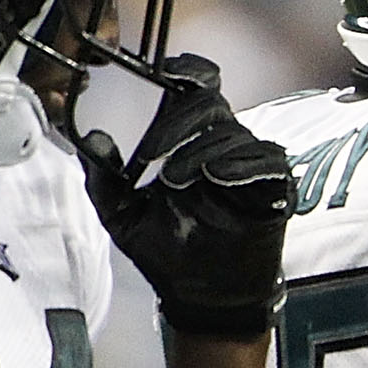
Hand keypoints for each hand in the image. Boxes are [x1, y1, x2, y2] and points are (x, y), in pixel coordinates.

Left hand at [76, 56, 290, 336]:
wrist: (203, 297)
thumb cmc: (167, 253)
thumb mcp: (122, 215)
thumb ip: (104, 178)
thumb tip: (91, 138)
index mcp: (192, 142)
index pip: (198, 90)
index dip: (186, 73)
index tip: (165, 70)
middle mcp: (225, 147)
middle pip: (210, 106)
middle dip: (176, 124)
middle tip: (152, 155)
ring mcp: (253, 168)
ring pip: (233, 135)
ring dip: (199, 153)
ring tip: (176, 182)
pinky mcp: (276, 190)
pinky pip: (264, 162)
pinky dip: (239, 165)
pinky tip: (216, 177)